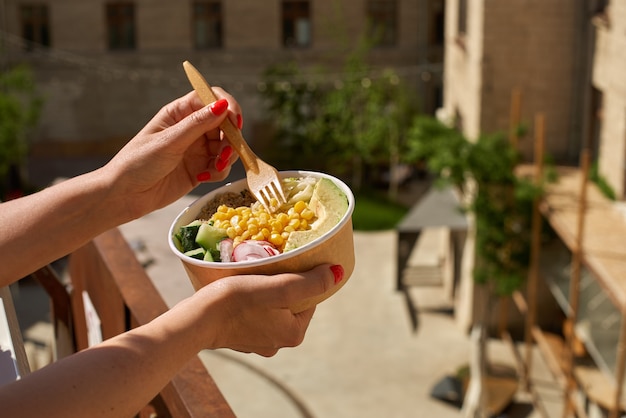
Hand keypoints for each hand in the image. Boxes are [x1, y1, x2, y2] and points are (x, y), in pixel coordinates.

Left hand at [102, 89, 240, 218]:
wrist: (125, 195)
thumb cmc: (138, 162)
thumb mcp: (169, 141)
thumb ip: (197, 124)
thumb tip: (223, 105)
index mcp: (179, 112)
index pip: (212, 98)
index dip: (228, 107)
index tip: (236, 122)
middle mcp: (191, 128)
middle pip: (225, 124)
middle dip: (231, 138)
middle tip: (226, 155)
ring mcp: (197, 149)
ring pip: (227, 146)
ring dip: (227, 157)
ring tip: (215, 168)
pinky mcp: (200, 168)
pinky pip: (220, 166)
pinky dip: (218, 172)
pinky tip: (202, 178)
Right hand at [193, 264, 343, 356]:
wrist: (196, 319)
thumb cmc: (237, 300)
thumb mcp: (280, 287)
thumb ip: (311, 282)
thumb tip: (338, 272)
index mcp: (294, 335)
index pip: (309, 298)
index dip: (299, 278)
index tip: (284, 267)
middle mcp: (278, 344)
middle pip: (290, 303)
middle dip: (281, 285)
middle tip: (267, 269)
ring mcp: (258, 343)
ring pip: (271, 308)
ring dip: (265, 292)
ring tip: (252, 278)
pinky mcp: (240, 338)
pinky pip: (254, 314)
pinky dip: (250, 302)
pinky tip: (239, 291)